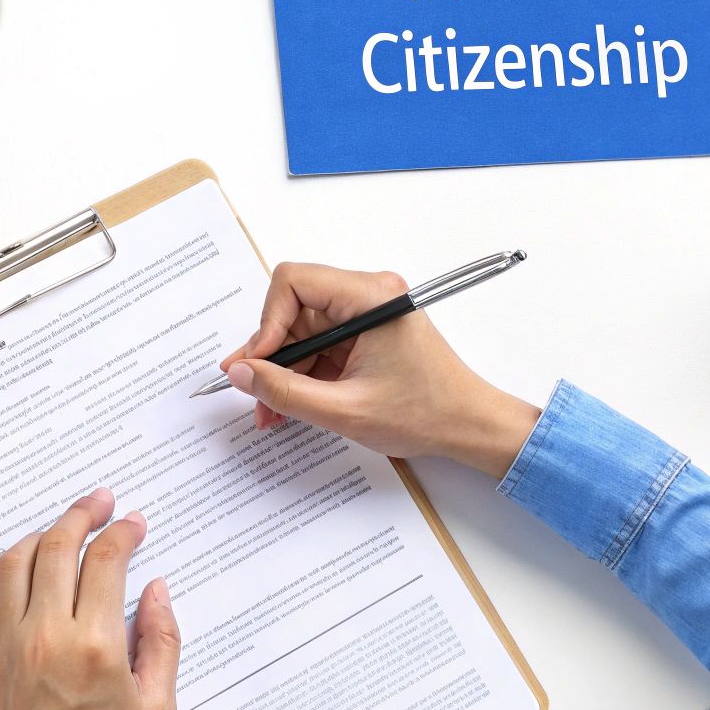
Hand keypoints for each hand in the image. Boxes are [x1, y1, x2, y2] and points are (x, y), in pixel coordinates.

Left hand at [0, 487, 180, 709]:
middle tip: (99, 502)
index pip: (107, 559)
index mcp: (97, 645)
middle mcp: (47, 636)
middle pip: (58, 546)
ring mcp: (7, 647)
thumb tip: (157, 589)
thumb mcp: (157, 708)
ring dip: (39, 536)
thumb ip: (163, 641)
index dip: (123, 531)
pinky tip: (16, 578)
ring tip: (60, 530)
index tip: (133, 524)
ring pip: (14, 564)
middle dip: (82, 514)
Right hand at [219, 263, 540, 478]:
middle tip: (252, 391)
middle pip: (293, 309)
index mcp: (371, 298)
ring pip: (301, 331)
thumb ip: (284, 391)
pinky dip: (302, 374)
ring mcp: (366, 315)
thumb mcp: (344, 410)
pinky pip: (319, 346)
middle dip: (270, 354)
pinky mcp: (365, 334)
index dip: (267, 322)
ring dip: (283, 370)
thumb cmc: (426, 414)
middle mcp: (368, 296)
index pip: (294, 282)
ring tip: (270, 410)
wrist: (469, 427)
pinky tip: (289, 404)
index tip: (257, 363)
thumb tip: (241, 372)